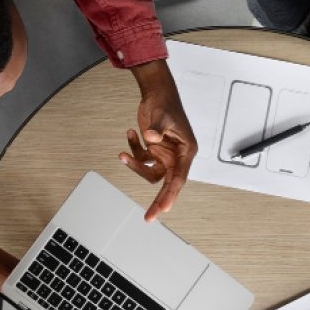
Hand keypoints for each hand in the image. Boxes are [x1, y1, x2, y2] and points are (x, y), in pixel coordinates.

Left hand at [123, 60, 197, 221]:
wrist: (157, 92)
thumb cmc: (166, 103)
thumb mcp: (162, 116)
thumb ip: (156, 129)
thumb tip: (149, 139)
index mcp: (186, 151)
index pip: (179, 179)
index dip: (171, 195)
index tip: (163, 209)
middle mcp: (177, 156)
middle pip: (167, 184)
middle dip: (157, 200)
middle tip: (149, 217)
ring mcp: (165, 154)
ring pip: (150, 172)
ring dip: (135, 165)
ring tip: (123, 154)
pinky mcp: (154, 150)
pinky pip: (141, 159)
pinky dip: (133, 150)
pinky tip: (129, 134)